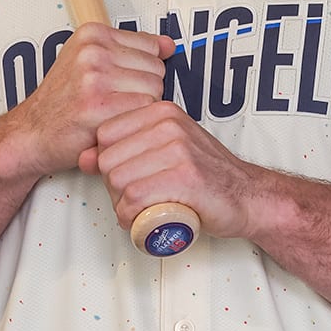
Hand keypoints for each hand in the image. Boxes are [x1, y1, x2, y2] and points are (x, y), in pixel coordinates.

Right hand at [0, 25, 172, 179]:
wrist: (30, 134)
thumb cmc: (62, 102)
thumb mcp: (91, 63)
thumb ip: (132, 50)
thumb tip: (169, 45)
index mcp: (92, 34)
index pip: (152, 47)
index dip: (141, 71)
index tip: (119, 82)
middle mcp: (92, 51)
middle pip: (157, 69)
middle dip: (142, 90)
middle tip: (113, 101)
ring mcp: (94, 77)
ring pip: (155, 89)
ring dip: (139, 107)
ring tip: (111, 112)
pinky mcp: (97, 104)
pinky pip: (144, 109)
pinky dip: (133, 121)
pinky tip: (111, 123)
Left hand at [81, 102, 279, 240]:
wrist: (247, 196)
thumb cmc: (203, 177)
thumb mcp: (162, 152)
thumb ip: (124, 150)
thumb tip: (83, 157)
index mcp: (161, 111)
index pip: (104, 136)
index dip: (111, 164)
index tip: (134, 176)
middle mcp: (169, 124)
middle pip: (108, 161)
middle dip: (116, 187)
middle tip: (141, 198)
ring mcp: (178, 148)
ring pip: (118, 181)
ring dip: (124, 205)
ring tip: (147, 208)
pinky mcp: (185, 176)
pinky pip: (135, 198)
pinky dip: (133, 217)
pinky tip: (147, 219)